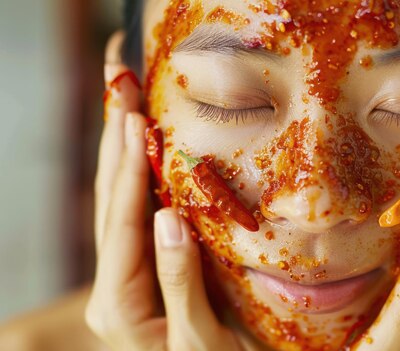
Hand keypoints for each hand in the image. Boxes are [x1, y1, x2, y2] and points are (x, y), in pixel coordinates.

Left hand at [85, 32, 241, 350]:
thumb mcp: (198, 338)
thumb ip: (181, 281)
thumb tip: (169, 217)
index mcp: (120, 306)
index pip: (122, 227)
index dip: (128, 173)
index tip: (135, 120)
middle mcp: (116, 286)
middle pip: (109, 205)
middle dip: (114, 144)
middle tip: (120, 85)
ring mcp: (127, 276)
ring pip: (118, 205)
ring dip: (120, 151)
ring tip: (126, 101)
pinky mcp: (146, 269)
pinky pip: (135, 215)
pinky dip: (137, 176)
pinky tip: (143, 149)